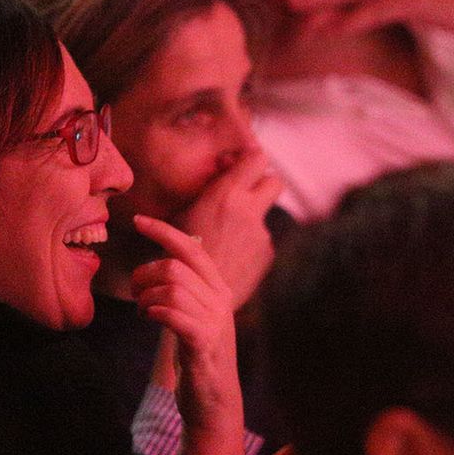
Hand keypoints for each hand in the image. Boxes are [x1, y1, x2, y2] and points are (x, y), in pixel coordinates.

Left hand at [131, 214, 242, 434]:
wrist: (214, 401)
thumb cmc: (198, 355)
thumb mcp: (194, 314)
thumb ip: (185, 289)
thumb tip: (164, 262)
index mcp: (217, 288)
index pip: (191, 247)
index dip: (163, 231)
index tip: (137, 220)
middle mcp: (220, 300)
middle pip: (175, 266)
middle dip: (144, 275)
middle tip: (136, 294)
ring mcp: (214, 322)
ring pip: (172, 288)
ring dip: (146, 298)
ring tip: (143, 313)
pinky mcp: (203, 344)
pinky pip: (175, 315)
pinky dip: (156, 313)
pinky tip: (150, 320)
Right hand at [177, 151, 282, 307]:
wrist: (194, 296)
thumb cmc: (179, 251)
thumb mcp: (183, 212)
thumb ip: (208, 191)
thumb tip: (221, 172)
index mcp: (226, 194)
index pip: (257, 158)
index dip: (249, 161)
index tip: (236, 168)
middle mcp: (249, 211)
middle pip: (274, 181)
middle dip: (262, 184)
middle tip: (245, 193)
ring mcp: (261, 234)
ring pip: (263, 215)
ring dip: (250, 220)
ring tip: (225, 237)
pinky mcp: (266, 254)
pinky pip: (261, 240)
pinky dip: (249, 244)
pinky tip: (230, 256)